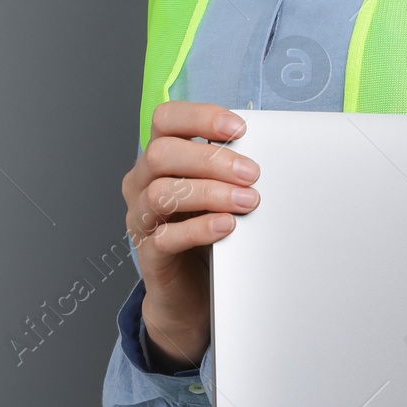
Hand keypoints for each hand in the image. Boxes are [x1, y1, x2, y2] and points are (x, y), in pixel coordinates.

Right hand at [121, 102, 259, 367]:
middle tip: (251, 174)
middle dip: (211, 160)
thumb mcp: (218, 190)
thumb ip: (229, 167)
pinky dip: (200, 228)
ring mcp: (141, 217)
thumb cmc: (206, 230)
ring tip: (247, 201)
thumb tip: (265, 147)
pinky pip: (167, 236)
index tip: (238, 129)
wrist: (191, 289)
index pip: (166, 119)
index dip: (200, 117)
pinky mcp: (150, 252)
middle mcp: (142, 182)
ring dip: (210, 193)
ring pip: (162, 193)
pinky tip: (226, 226)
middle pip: (161, 153)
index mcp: (159, 157)